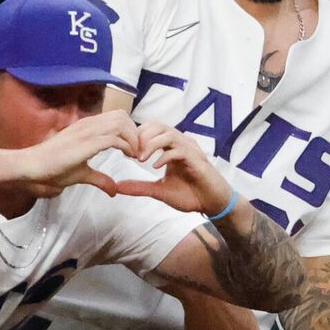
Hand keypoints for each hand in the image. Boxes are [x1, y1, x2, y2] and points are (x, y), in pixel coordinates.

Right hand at [15, 111, 143, 193]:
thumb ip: (100, 179)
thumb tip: (114, 190)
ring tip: (135, 154)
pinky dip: (126, 146)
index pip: (118, 117)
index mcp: (87, 127)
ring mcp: (86, 132)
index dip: (131, 131)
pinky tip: (128, 156)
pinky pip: (114, 138)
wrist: (31, 166)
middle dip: (135, 132)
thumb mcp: (82, 174)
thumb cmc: (52, 169)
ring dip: (133, 139)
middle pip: (123, 116)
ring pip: (121, 124)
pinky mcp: (85, 143)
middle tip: (138, 151)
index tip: (134, 149)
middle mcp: (88, 125)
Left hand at [110, 121, 236, 214]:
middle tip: (131, 153)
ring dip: (151, 144)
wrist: (212, 204)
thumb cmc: (190, 194)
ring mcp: (191, 150)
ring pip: (169, 134)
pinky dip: (165, 156)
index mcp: (171, 147)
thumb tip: (117, 186)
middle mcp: (181, 144)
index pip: (151, 129)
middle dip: (141, 137)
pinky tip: (155, 167)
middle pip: (158, 125)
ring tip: (140, 158)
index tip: (126, 152)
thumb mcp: (159, 191)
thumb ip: (139, 187)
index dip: (136, 137)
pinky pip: (180, 150)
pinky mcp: (198, 160)